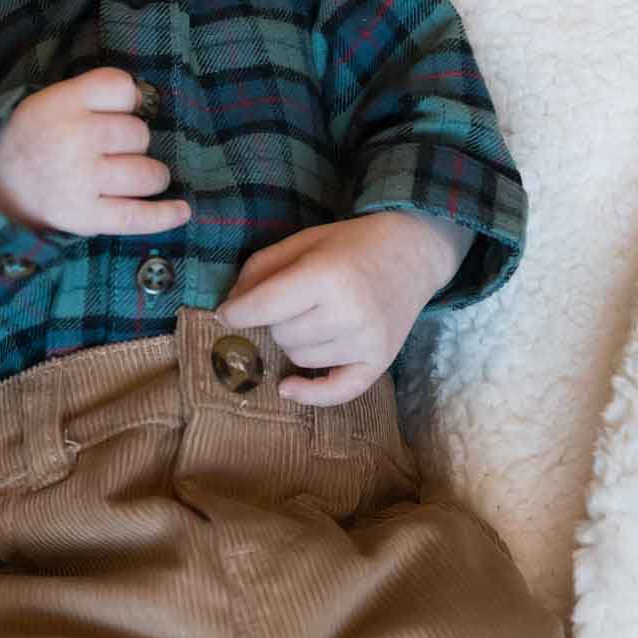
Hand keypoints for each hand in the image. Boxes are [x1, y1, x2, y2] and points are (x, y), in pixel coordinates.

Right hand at [0, 67, 190, 236]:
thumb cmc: (26, 141)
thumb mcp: (46, 101)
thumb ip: (90, 95)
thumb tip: (144, 98)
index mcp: (62, 103)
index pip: (122, 87)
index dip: (127, 100)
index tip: (118, 110)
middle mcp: (75, 138)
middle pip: (139, 133)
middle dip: (132, 142)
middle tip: (107, 151)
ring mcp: (82, 180)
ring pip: (147, 173)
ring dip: (147, 175)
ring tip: (129, 177)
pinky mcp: (85, 217)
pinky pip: (138, 216)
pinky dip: (165, 215)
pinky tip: (182, 210)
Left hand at [215, 211, 468, 404]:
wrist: (413, 251)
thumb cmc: (350, 245)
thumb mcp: (301, 243)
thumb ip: (260, 271)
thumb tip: (229, 310)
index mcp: (326, 275)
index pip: (264, 307)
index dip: (236, 313)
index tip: (225, 315)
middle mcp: (348, 311)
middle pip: (281, 334)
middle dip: (276, 320)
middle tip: (297, 300)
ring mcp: (367, 340)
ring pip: (300, 359)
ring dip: (296, 342)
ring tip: (315, 317)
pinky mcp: (380, 361)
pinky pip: (336, 392)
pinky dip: (310, 394)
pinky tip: (288, 387)